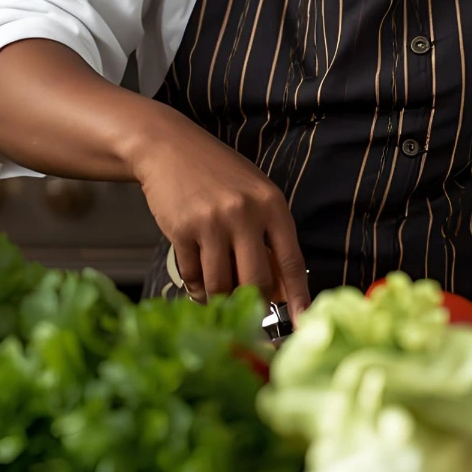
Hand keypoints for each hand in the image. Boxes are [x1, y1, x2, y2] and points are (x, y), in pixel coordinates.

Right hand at [128, 108, 310, 319]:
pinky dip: (197, 287)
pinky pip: (193, 276)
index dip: (298, 298)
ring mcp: (212, 222)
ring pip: (222, 284)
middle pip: (257, 281)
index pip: (291, 262)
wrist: (170, 148)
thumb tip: (283, 290)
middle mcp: (244, 213)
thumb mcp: (255, 196)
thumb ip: (270, 237)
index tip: (301, 323)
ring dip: (222, 298)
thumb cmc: (219, 174)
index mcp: (271, 205)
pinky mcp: (182, 230)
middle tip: (251, 314)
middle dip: (255, 305)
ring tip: (220, 295)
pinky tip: (199, 280)